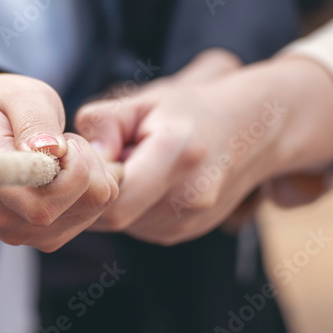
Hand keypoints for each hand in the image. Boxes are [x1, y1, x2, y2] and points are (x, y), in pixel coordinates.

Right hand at [0, 52, 118, 251]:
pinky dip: (93, 182)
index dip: (72, 172)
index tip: (62, 140)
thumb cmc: (1, 107)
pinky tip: (65, 168)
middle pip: (86, 202)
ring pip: (97, 205)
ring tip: (57, 152)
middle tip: (60, 138)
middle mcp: (6, 222)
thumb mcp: (20, 96)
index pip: (44, 206)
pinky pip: (100, 208)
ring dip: (91, 170)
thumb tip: (53, 150)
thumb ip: (36, 120)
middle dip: (87, 161)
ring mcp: (28, 233)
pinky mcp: (50, 236)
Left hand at [75, 57, 332, 244]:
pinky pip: (137, 228)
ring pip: (123, 226)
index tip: (87, 159)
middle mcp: (190, 196)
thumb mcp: (144, 101)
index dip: (89, 184)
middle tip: (104, 160)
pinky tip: (144, 182)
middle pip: (114, 217)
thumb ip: (104, 121)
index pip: (114, 198)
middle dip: (97, 193)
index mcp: (178, 154)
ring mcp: (191, 221)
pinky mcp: (185, 232)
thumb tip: (80, 156)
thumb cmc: (189, 110)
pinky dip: (130, 209)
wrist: (251, 130)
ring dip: (113, 202)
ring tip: (132, 166)